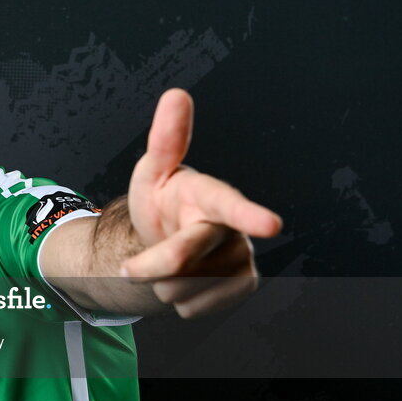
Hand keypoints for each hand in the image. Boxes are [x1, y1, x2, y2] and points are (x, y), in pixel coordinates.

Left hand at [120, 88, 282, 317]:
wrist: (166, 242)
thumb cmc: (162, 202)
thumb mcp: (153, 172)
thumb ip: (165, 140)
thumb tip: (176, 93)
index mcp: (211, 195)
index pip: (229, 204)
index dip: (249, 215)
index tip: (272, 225)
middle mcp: (234, 226)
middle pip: (183, 258)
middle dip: (150, 266)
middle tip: (128, 269)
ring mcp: (242, 257)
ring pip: (187, 288)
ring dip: (163, 283)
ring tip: (168, 265)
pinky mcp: (242, 285)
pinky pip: (195, 307)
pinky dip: (178, 301)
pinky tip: (185, 283)